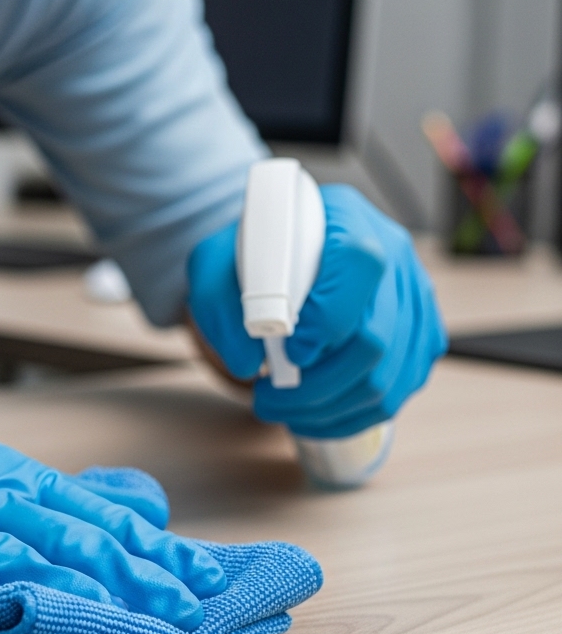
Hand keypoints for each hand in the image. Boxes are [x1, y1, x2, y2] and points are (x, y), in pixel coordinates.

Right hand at [0, 309, 225, 629]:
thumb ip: (63, 493)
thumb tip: (148, 508)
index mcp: (2, 473)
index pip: (93, 516)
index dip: (154, 553)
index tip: (213, 582)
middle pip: (63, 532)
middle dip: (135, 574)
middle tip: (199, 606)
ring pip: (2, 550)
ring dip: (70, 587)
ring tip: (131, 617)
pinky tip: (5, 615)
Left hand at [187, 184, 446, 438]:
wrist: (276, 263)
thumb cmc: (247, 262)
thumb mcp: (212, 270)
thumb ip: (218, 306)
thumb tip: (247, 360)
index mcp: (344, 217)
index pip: (359, 264)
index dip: (327, 318)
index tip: (289, 353)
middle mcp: (392, 250)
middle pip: (378, 334)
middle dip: (317, 384)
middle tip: (267, 398)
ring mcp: (413, 294)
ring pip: (390, 374)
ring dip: (331, 408)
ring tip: (285, 410)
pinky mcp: (419, 332)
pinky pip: (400, 389)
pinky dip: (354, 416)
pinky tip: (316, 415)